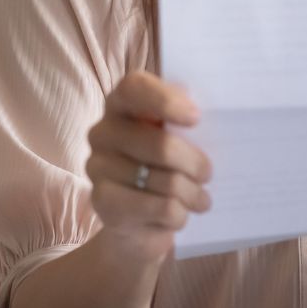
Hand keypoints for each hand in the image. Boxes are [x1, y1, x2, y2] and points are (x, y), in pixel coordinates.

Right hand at [85, 71, 212, 260]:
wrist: (137, 221)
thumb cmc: (165, 166)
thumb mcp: (177, 137)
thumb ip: (185, 121)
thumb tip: (206, 119)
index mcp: (121, 104)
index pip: (133, 87)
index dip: (165, 100)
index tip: (196, 118)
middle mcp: (103, 132)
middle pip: (161, 145)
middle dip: (196, 164)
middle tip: (208, 174)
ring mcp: (98, 167)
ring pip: (166, 181)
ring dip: (193, 194)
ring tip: (200, 198)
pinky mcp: (103, 202)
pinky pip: (161, 207)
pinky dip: (180, 214)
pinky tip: (181, 214)